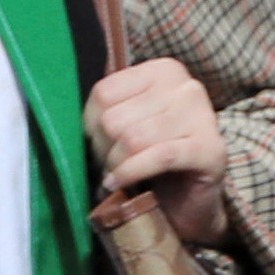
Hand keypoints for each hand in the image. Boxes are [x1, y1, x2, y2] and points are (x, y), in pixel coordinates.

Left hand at [86, 57, 232, 247]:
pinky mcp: (211, 149)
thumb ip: (107, 111)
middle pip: (115, 118)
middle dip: (104, 150)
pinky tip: (121, 184)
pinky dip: (132, 173)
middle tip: (109, 167)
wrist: (190, 202)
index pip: (104, 92)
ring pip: (133, 138)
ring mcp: (203, 116)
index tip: (97, 144)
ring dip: (117, 166)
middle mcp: (187, 86)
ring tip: (117, 176)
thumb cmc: (152, 161)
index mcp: (164, 71)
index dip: (90, 126)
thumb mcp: (128, 125)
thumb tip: (64, 115)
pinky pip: (158, 156)